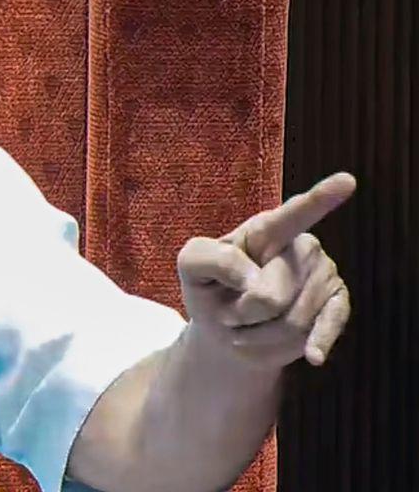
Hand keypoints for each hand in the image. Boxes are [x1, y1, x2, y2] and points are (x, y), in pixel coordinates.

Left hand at [177, 172, 356, 368]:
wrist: (228, 331)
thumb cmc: (210, 290)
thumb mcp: (190, 267)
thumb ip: (210, 259)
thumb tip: (254, 277)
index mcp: (265, 230)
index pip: (292, 215)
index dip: (320, 198)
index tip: (347, 181)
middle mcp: (302, 246)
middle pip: (271, 294)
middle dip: (243, 313)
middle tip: (232, 312)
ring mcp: (324, 274)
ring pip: (293, 321)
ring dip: (261, 333)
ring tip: (250, 324)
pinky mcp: (337, 304)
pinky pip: (329, 326)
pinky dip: (315, 342)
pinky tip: (312, 355)